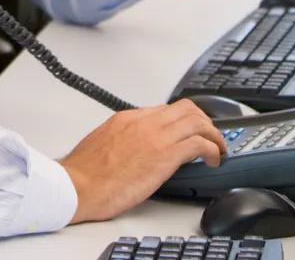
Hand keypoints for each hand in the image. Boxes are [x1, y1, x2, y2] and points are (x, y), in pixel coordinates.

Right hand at [63, 101, 225, 223]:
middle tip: (210, 137)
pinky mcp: (165, 155)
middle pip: (186, 108)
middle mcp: (143, 122)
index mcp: (127, 118)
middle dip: (204, 121)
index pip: (164, 110)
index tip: (189, 132)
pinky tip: (212, 160)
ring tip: (217, 149)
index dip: (183, 121)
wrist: (78, 185)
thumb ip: (122, 140)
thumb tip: (133, 149)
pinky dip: (212, 149)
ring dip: (213, 134)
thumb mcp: (102, 144)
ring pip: (197, 120)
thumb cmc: (84, 174)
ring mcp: (155, 136)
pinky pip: (199, 143)